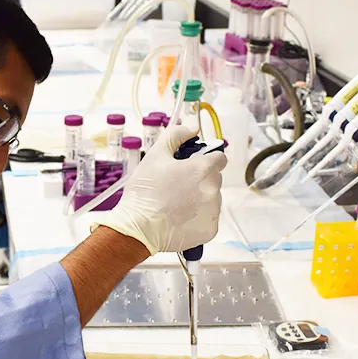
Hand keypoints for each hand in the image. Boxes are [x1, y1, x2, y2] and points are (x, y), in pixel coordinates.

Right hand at [92, 125, 225, 254]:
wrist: (138, 228)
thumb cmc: (145, 192)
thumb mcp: (155, 155)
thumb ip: (176, 136)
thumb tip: (192, 128)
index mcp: (203, 168)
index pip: (219, 158)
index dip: (206, 159)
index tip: (193, 165)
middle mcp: (213, 189)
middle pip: (214, 179)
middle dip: (200, 180)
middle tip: (177, 186)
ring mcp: (213, 212)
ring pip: (212, 200)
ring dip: (199, 200)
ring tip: (176, 205)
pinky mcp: (210, 230)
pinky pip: (208, 220)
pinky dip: (198, 219)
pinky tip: (179, 219)